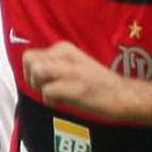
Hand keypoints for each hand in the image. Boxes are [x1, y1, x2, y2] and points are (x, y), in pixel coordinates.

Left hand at [23, 42, 143, 120]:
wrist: (122, 95)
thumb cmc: (98, 84)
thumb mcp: (73, 65)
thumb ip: (54, 65)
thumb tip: (31, 74)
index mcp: (64, 48)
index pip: (30, 55)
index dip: (31, 72)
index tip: (45, 82)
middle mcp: (65, 55)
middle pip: (29, 61)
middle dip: (31, 78)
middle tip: (45, 88)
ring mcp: (70, 70)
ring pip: (36, 72)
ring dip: (40, 87)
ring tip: (54, 94)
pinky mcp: (74, 87)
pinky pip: (47, 92)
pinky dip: (51, 101)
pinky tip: (63, 102)